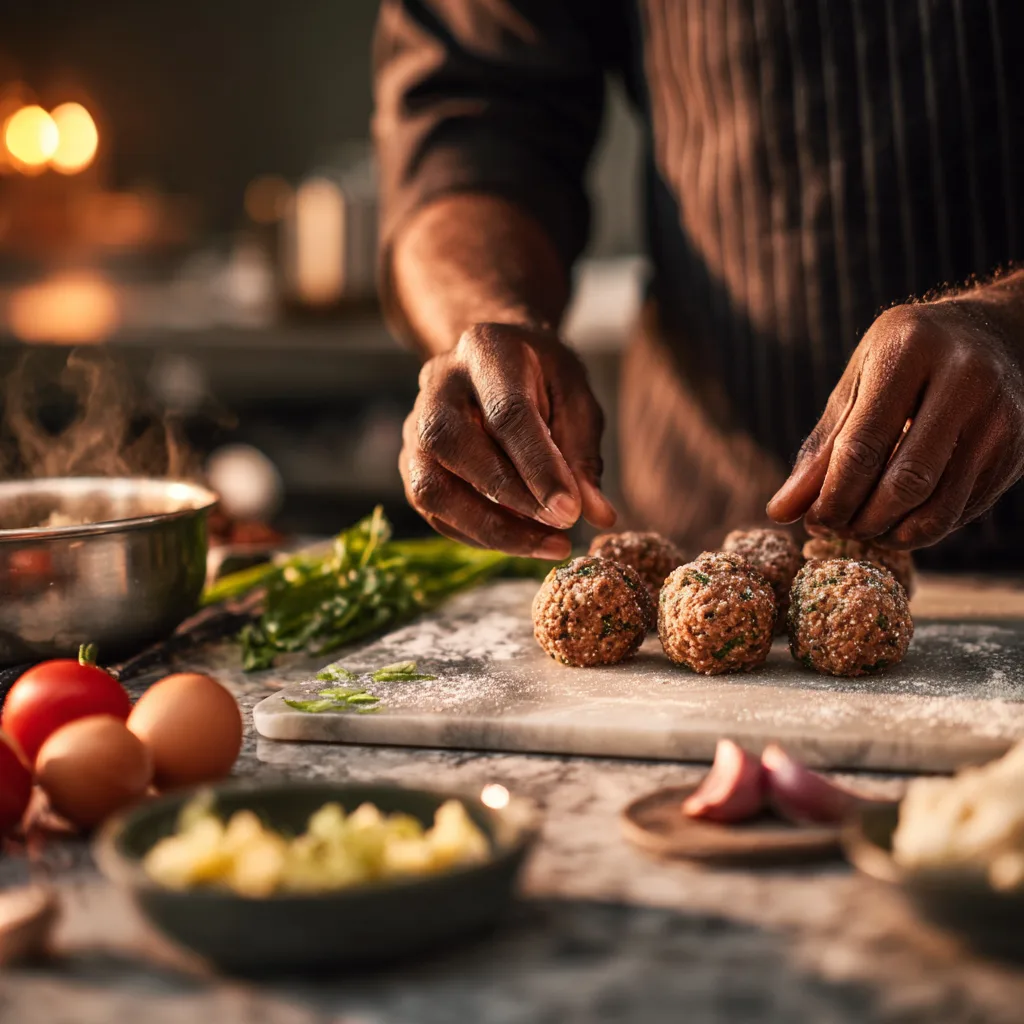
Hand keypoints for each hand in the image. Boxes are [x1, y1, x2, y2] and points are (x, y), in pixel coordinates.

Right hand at [400, 323, 616, 556]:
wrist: (492, 359)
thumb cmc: (541, 377)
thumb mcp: (575, 397)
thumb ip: (582, 453)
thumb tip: (596, 515)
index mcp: (486, 351)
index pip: (507, 414)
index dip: (539, 468)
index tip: (571, 512)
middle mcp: (437, 384)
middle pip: (455, 446)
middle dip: (511, 499)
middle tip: (562, 528)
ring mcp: (414, 424)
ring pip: (432, 487)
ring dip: (490, 529)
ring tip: (545, 545)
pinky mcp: (410, 461)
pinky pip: (433, 509)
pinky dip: (477, 534)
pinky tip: (520, 539)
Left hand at [767, 301, 1023, 548]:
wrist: (997, 334)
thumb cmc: (907, 359)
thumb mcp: (858, 381)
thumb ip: (821, 446)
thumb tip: (781, 512)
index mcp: (911, 351)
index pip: (863, 446)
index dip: (832, 496)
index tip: (812, 520)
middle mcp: (965, 380)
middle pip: (905, 482)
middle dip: (861, 520)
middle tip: (836, 528)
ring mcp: (999, 418)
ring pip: (938, 507)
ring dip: (891, 534)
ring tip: (863, 529)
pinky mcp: (1015, 451)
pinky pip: (962, 510)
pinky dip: (922, 528)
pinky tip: (898, 520)